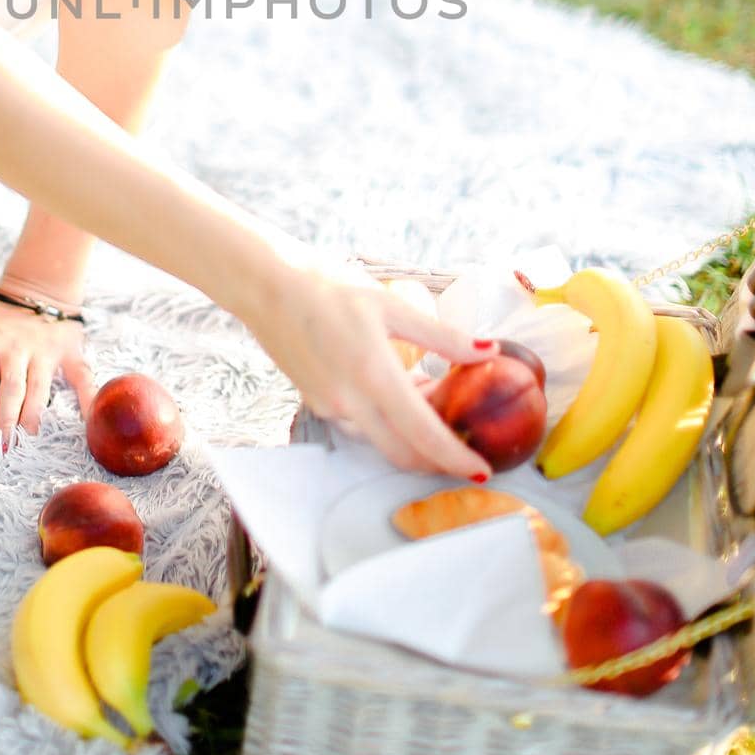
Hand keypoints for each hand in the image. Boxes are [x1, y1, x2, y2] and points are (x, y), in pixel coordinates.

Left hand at [0, 295, 96, 451]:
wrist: (36, 286)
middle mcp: (16, 349)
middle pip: (9, 389)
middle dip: (3, 421)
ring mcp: (43, 352)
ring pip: (39, 388)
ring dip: (32, 416)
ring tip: (24, 439)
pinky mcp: (67, 353)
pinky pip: (80, 375)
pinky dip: (87, 396)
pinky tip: (89, 417)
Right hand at [247, 269, 498, 477]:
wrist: (265, 284)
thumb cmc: (328, 286)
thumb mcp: (391, 304)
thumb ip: (442, 336)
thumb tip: (489, 350)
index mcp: (374, 377)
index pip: (424, 436)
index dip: (456, 459)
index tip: (484, 470)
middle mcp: (349, 403)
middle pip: (403, 454)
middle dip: (439, 461)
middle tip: (468, 449)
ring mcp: (329, 406)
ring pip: (381, 441)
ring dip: (412, 436)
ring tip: (436, 403)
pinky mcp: (316, 402)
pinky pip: (360, 426)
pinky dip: (386, 421)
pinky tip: (400, 393)